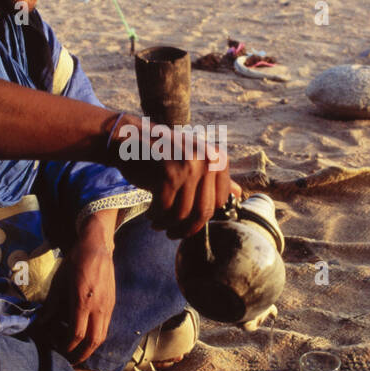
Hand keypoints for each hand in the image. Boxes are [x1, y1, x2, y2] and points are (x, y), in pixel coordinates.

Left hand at [44, 229, 115, 364]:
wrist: (98, 247)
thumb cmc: (75, 262)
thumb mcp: (59, 281)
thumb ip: (52, 304)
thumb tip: (42, 323)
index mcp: (83, 301)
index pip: (77, 333)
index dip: (67, 345)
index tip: (58, 349)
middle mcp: (98, 307)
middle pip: (93, 341)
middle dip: (81, 354)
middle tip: (70, 360)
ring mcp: (108, 306)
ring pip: (103, 336)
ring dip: (91, 348)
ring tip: (79, 352)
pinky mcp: (112, 304)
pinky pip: (106, 326)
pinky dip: (97, 336)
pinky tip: (87, 336)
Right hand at [110, 115, 241, 237]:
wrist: (130, 137)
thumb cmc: (162, 154)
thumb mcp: (193, 162)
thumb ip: (215, 178)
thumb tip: (239, 194)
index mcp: (218, 158)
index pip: (219, 203)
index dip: (202, 218)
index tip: (186, 222)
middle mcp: (208, 160)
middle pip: (203, 211)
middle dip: (185, 229)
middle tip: (171, 233)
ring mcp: (189, 166)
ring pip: (182, 213)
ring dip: (167, 224)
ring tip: (157, 223)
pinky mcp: (169, 173)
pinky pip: (165, 208)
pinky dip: (156, 216)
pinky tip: (149, 214)